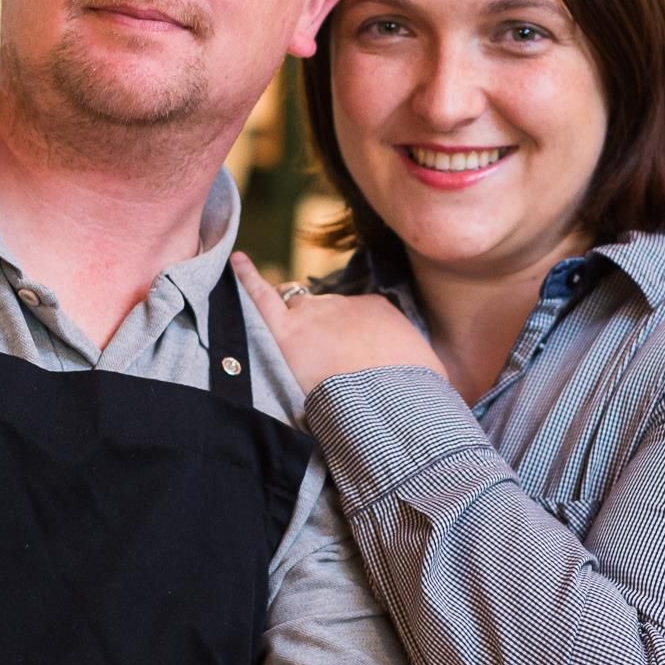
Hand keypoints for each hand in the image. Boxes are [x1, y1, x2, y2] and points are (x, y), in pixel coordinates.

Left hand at [231, 253, 446, 395]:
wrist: (393, 403)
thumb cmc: (414, 396)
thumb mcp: (427, 374)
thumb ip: (416, 369)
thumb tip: (426, 381)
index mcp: (378, 310)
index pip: (356, 315)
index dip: (349, 336)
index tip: (351, 358)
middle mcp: (347, 305)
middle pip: (324, 310)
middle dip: (321, 329)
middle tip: (322, 359)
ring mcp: (316, 314)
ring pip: (296, 306)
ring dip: (292, 319)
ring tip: (289, 340)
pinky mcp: (288, 330)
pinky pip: (261, 296)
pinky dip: (247, 277)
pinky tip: (237, 261)